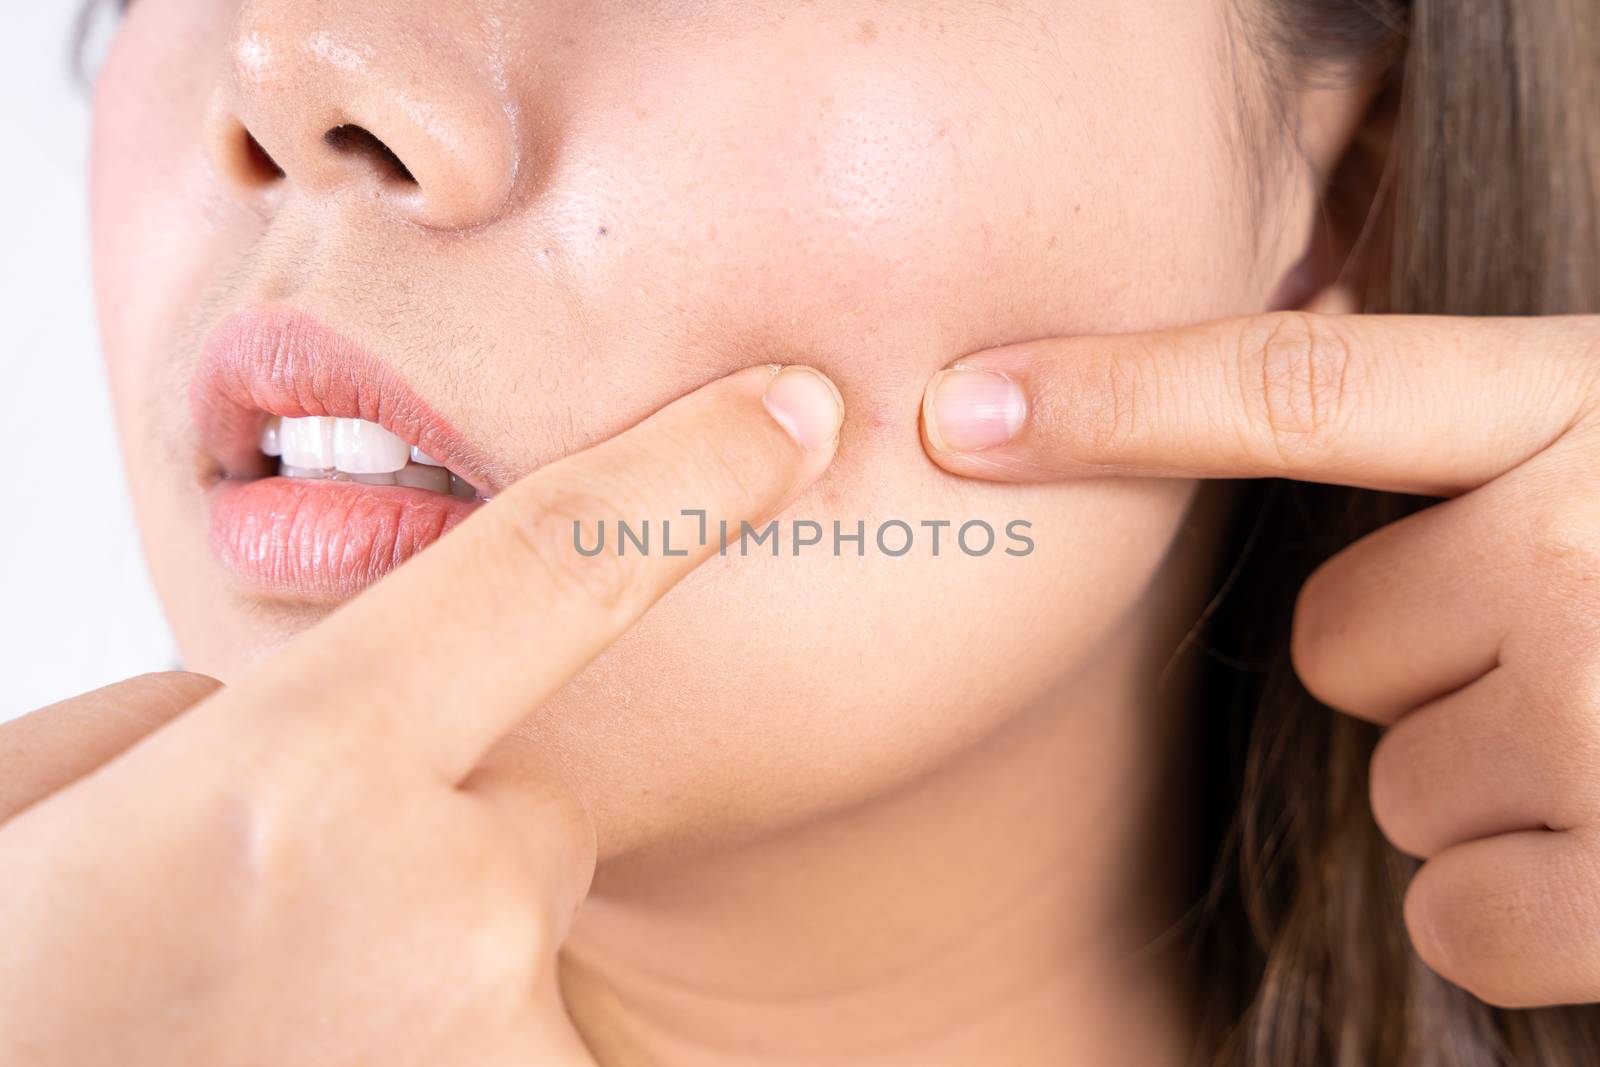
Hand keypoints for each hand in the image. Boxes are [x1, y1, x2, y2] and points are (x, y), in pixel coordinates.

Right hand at [0, 364, 842, 1065]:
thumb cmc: (16, 969)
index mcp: (294, 783)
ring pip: (524, 921)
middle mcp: (431, 914)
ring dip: (437, 941)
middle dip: (447, 824)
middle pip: (542, 803)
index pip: (557, 568)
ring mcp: (490, 1047)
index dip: (693, 473)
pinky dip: (450, 1030)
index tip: (798, 411)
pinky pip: (525, 1022)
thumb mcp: (82, 788)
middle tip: (286, 908)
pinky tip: (329, 1055)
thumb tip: (392, 694)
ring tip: (285, 1006)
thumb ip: (261, 714)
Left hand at [919, 310, 1599, 1007]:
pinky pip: (1463, 907)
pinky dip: (1537, 902)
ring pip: (1404, 780)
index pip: (1299, 391)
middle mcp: (1590, 549)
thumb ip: (1480, 450)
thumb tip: (1302, 470)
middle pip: (1343, 645)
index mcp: (1584, 409)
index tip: (964, 407)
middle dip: (1436, 663)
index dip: (1116, 393)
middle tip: (1591, 650)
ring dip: (1503, 778)